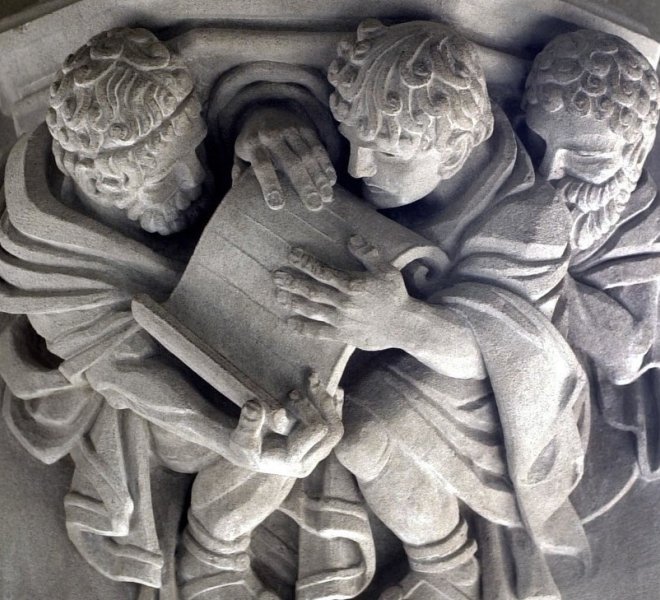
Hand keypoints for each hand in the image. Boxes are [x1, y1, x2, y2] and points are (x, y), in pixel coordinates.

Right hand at [229, 372, 343, 477]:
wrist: (247, 452)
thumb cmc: (243, 445)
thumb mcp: (241, 437)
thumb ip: (248, 424)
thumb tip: (253, 405)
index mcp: (295, 461)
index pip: (316, 430)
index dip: (308, 408)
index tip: (292, 393)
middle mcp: (310, 459)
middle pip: (333, 431)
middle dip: (323, 402)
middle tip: (309, 380)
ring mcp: (316, 453)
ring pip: (336, 428)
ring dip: (329, 402)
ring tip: (318, 381)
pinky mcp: (317, 444)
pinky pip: (335, 425)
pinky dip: (337, 407)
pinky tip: (336, 390)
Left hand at [234, 106, 336, 210]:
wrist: (263, 109)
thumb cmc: (252, 142)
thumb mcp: (239, 154)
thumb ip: (239, 172)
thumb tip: (239, 194)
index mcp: (253, 144)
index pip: (262, 165)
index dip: (270, 184)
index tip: (278, 205)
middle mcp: (272, 135)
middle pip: (291, 162)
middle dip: (304, 186)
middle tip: (315, 207)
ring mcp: (290, 130)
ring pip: (308, 155)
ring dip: (319, 177)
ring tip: (327, 197)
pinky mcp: (305, 128)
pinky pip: (318, 147)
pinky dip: (326, 164)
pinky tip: (331, 181)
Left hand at [273, 236, 413, 350]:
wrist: (403, 325)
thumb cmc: (395, 295)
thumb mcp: (386, 270)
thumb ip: (368, 254)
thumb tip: (351, 239)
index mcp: (352, 285)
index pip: (323, 271)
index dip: (305, 262)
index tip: (291, 254)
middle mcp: (343, 303)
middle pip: (312, 290)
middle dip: (292, 282)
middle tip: (276, 275)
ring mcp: (341, 320)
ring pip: (311, 310)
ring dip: (293, 302)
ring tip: (278, 295)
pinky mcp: (342, 335)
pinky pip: (318, 332)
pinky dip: (303, 328)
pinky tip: (290, 322)